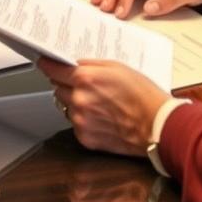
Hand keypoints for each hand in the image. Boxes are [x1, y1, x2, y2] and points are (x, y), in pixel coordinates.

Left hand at [39, 57, 169, 156]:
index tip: (45, 62)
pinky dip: (83, 119)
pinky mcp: (85, 138)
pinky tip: (101, 116)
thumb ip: (92, 64)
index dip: (48, 65)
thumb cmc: (142, 94)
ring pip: (66, 106)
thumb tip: (74, 63)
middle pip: (57, 88)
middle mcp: (79, 100)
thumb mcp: (118, 67)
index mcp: (85, 79)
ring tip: (98, 101)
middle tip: (85, 83)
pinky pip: (75, 124)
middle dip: (66, 84)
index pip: (53, 70)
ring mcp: (80, 121)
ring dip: (75, 102)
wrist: (156, 125)